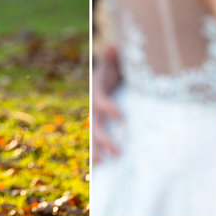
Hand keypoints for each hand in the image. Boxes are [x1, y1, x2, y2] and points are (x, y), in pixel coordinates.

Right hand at [92, 43, 123, 163]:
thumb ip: (116, 56)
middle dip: (104, 139)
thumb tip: (114, 45)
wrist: (116, 78)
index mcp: (98, 90)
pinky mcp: (101, 128)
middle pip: (95, 124)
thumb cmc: (120, 69)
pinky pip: (96, 144)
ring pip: (92, 137)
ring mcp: (96, 119)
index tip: (123, 117)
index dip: (109, 108)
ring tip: (103, 164)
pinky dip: (97, 156)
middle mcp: (94, 107)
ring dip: (96, 151)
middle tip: (118, 152)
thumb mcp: (119, 61)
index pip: (100, 100)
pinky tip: (101, 170)